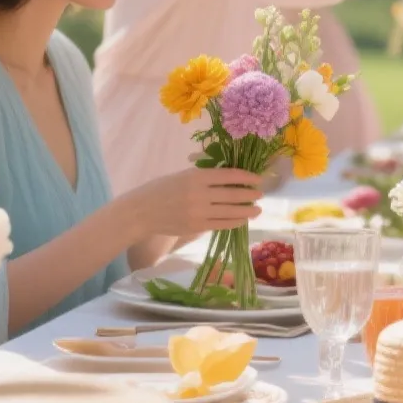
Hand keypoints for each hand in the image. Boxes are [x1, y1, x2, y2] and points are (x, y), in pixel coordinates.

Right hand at [133, 168, 262, 237]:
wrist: (141, 211)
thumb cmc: (162, 189)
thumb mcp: (183, 175)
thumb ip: (205, 176)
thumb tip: (231, 176)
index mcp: (196, 176)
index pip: (229, 175)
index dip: (247, 177)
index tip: (258, 179)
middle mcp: (200, 194)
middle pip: (234, 194)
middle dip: (250, 195)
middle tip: (260, 195)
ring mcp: (199, 212)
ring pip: (231, 212)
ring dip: (248, 211)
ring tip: (257, 210)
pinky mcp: (197, 227)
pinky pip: (222, 224)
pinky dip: (235, 222)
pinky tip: (243, 220)